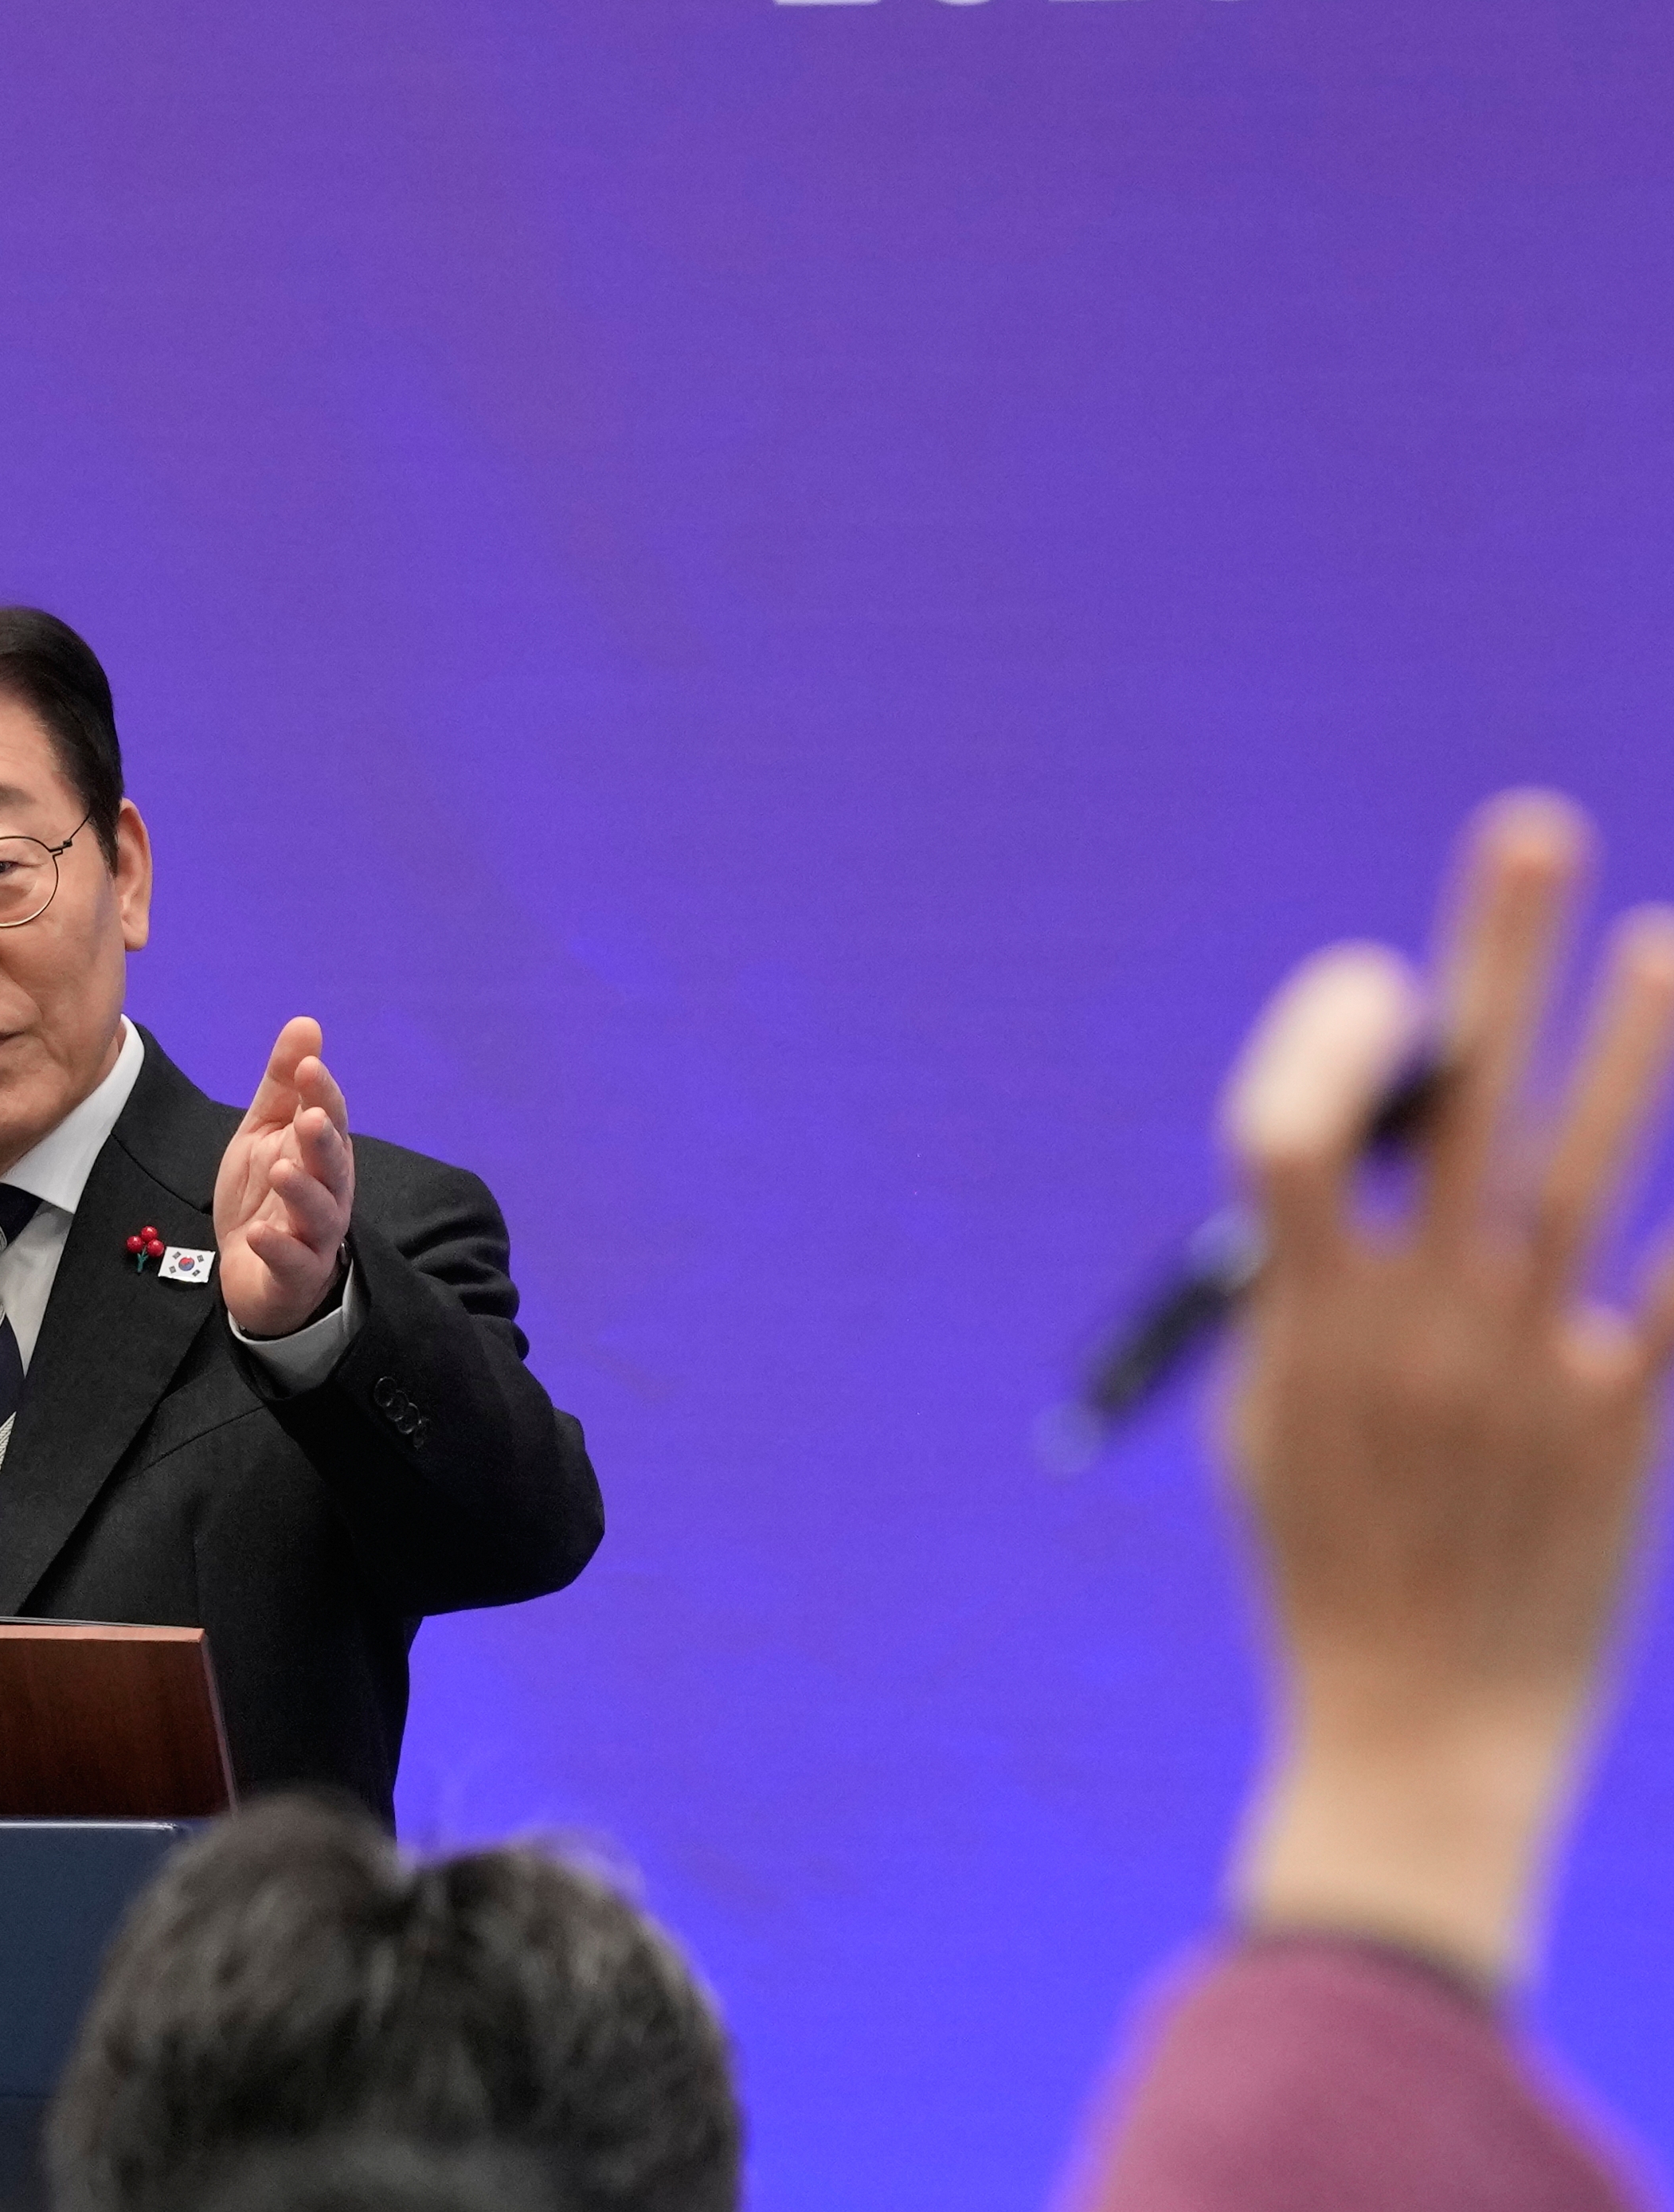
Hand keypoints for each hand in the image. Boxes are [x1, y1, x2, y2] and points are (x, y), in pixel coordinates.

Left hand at [216, 1016, 355, 1335]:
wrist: (254, 1271)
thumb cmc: (266, 1194)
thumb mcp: (265, 1131)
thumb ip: (283, 1083)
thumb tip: (306, 1023)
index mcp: (321, 1152)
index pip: (329, 1116)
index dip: (321, 1092)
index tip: (308, 1065)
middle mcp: (328, 1189)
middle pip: (333, 1163)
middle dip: (323, 1140)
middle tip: (308, 1118)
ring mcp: (315, 1234)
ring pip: (319, 1211)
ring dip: (303, 1191)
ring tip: (281, 1170)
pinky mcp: (296, 1272)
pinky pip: (293, 1261)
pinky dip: (277, 1247)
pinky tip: (259, 1233)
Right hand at [1221, 792, 1673, 1985]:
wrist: (1418, 1734)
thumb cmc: (1324, 1566)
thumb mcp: (1270, 1424)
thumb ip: (1306, 1300)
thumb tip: (1342, 1182)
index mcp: (1308, 1314)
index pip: (1285, 1128)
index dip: (1325, 1038)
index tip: (1380, 989)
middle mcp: (1415, 1322)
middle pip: (1448, 1102)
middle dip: (1485, 960)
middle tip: (1530, 831)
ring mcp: (1526, 1371)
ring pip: (1584, 1173)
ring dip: (1635, 1049)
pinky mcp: (1622, 1429)